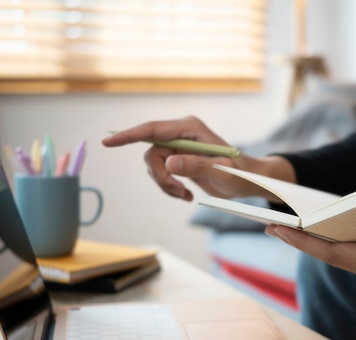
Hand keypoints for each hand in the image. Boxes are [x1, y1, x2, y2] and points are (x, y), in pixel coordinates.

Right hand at [102, 116, 294, 200]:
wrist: (247, 181)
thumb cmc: (240, 173)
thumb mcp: (221, 172)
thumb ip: (196, 166)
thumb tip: (169, 163)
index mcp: (190, 128)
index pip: (152, 130)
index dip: (129, 135)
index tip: (108, 142)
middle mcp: (181, 134)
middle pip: (151, 152)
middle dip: (160, 176)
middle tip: (178, 192)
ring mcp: (178, 146)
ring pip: (154, 165)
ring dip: (166, 185)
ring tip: (185, 195)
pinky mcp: (178, 160)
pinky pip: (162, 174)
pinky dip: (170, 188)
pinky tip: (187, 195)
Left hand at [265, 205, 355, 306]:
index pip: (332, 253)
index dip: (303, 241)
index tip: (278, 228)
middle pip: (327, 254)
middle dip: (298, 240)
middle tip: (270, 224)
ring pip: (336, 255)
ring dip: (312, 241)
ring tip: (289, 225)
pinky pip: (348, 253)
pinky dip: (331, 242)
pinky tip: (324, 229)